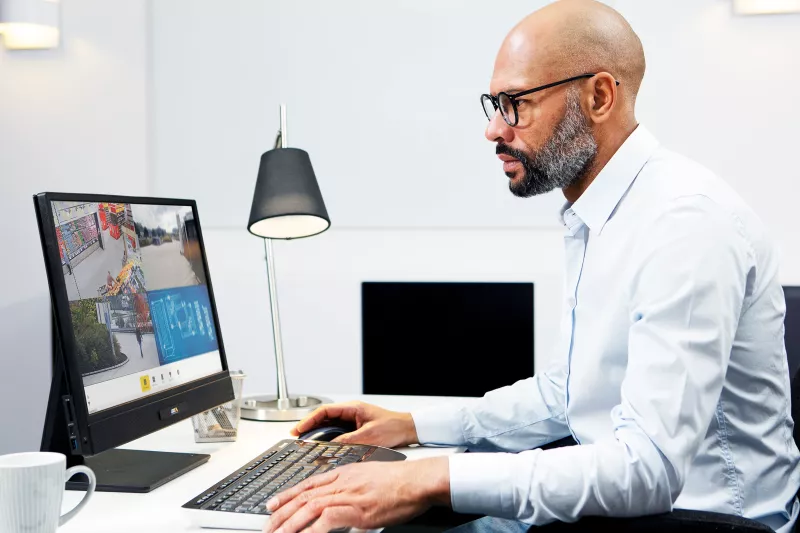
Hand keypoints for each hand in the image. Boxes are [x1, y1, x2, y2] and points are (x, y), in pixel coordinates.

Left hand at [262, 457, 449, 532]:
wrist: (416, 480)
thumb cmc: (398, 481)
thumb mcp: (368, 478)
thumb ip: (350, 487)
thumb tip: (339, 499)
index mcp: (344, 474)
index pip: (307, 484)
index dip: (286, 494)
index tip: (272, 504)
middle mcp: (342, 483)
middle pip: (303, 496)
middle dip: (281, 513)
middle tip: (267, 527)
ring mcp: (349, 495)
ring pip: (310, 507)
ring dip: (291, 523)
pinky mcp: (358, 510)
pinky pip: (329, 519)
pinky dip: (314, 529)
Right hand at [289, 401, 418, 447]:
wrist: (408, 429)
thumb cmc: (393, 427)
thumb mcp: (369, 436)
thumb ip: (348, 441)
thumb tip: (329, 448)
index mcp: (352, 408)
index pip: (324, 411)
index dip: (309, 420)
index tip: (299, 429)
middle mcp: (350, 412)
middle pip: (323, 417)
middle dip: (309, 426)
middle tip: (296, 436)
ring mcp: (352, 420)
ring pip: (329, 425)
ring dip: (317, 432)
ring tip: (304, 441)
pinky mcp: (356, 428)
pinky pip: (336, 432)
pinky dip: (327, 438)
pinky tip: (321, 445)